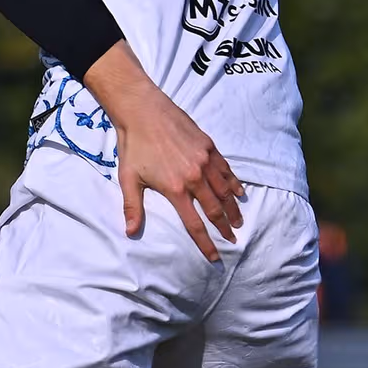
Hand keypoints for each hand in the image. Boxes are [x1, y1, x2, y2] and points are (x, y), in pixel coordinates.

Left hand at [114, 92, 243, 263]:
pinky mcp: (209, 147)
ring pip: (225, 191)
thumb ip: (133, 207)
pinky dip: (234, 183)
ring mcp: (205, 161)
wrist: (143, 111)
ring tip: (238, 220)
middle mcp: (194, 177)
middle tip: (232, 239)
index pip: (195, 224)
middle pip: (215, 209)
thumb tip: (130, 232)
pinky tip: (239, 192)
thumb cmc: (134, 145)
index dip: (206, 243)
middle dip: (224, 227)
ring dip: (233, 208)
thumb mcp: (128, 178)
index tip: (215, 257)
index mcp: (175, 189)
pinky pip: (226, 170)